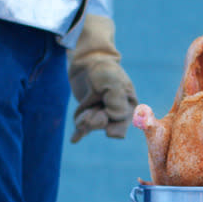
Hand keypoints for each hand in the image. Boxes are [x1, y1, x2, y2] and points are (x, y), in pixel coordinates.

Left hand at [68, 14, 136, 142]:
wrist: (87, 62)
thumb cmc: (104, 70)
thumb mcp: (113, 81)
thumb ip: (117, 100)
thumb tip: (116, 117)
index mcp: (128, 104)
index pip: (123, 123)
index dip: (115, 126)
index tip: (108, 124)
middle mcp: (116, 111)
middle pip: (107, 126)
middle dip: (98, 123)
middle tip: (91, 117)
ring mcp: (101, 112)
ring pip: (93, 126)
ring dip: (86, 123)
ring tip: (83, 116)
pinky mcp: (87, 113)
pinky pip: (83, 126)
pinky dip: (79, 133)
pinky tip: (74, 139)